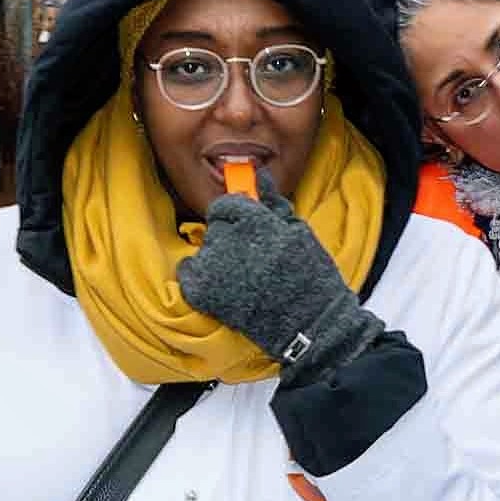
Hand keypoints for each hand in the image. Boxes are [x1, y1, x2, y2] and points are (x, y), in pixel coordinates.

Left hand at [171, 181, 367, 363]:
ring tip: (242, 276)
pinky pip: (188, 273)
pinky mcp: (204, 292)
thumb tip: (259, 175)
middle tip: (250, 256)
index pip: (228, 204)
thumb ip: (274, 202)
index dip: (237, 215)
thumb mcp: (299, 233)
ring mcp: (215, 267)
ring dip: (218, 257)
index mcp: (256, 222)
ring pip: (205, 248)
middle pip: (216, 226)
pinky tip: (220, 287)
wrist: (310, 325)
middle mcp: (231, 240)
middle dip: (230, 236)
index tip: (247, 228)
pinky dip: (198, 278)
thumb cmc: (310, 277)